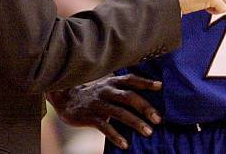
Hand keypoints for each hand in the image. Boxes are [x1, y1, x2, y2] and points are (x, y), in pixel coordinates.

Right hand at [46, 74, 162, 149]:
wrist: (65, 99)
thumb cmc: (94, 94)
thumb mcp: (108, 87)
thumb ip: (123, 90)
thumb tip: (148, 100)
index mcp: (113, 81)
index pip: (132, 79)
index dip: (146, 82)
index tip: (160, 86)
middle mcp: (107, 89)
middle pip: (129, 96)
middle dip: (145, 107)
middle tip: (158, 119)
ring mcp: (98, 103)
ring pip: (119, 112)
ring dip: (135, 122)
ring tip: (148, 132)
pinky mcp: (89, 117)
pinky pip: (104, 127)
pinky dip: (116, 135)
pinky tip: (125, 145)